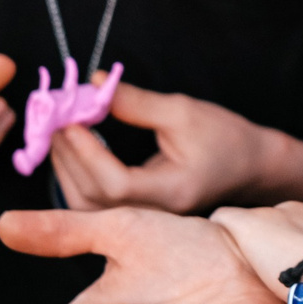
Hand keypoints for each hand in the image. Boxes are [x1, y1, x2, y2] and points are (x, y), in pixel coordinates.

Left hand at [49, 85, 272, 213]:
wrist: (249, 166)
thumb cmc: (224, 137)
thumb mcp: (183, 111)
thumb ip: (136, 102)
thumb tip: (94, 82)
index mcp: (172, 191)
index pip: (115, 184)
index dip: (87, 153)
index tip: (71, 120)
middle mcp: (155, 215)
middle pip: (94, 199)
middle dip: (67, 157)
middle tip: (53, 119)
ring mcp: (145, 220)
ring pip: (88, 207)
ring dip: (66, 169)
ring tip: (59, 132)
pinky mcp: (137, 215)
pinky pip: (95, 204)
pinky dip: (76, 177)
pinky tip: (72, 150)